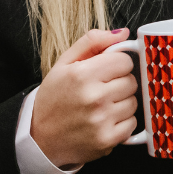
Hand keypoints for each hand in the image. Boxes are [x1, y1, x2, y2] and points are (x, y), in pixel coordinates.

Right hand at [31, 28, 137, 168]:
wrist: (39, 138)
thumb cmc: (54, 97)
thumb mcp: (64, 63)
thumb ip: (92, 41)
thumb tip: (122, 33)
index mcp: (83, 74)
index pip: (125, 60)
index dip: (117, 64)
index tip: (108, 70)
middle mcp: (94, 97)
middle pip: (131, 81)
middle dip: (120, 82)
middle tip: (103, 88)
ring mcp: (102, 121)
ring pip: (134, 102)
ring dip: (122, 102)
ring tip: (103, 105)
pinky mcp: (107, 140)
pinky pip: (132, 124)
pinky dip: (122, 122)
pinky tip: (106, 120)